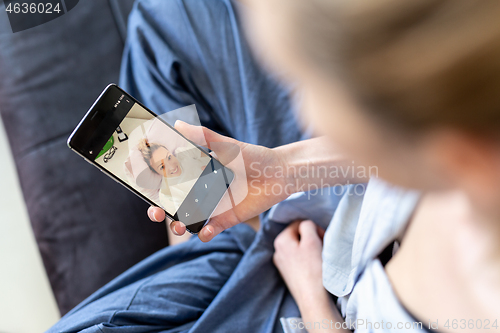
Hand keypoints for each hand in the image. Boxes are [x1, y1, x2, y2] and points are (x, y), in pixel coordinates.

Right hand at [148, 120, 292, 241]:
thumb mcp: (226, 145)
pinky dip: (204, 233)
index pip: (169, 181)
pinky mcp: (227, 218)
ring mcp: (213, 206)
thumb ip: (202, 137)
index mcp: (197, 173)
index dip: (153, 186)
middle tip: (156, 212)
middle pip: (173, 204)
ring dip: (178, 226)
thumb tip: (176, 124)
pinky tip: (203, 232)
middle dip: (160, 211)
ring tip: (178, 226)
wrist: (280, 172)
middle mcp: (201, 191)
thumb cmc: (253, 156)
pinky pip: (211, 229)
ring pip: (188, 219)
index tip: (140, 186)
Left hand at [273, 220, 328, 308]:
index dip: (313, 229)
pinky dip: (306, 260)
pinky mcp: (288, 274)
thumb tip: (306, 226)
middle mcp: (277, 251)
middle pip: (297, 236)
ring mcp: (281, 264)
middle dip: (310, 239)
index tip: (323, 238)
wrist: (313, 298)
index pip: (299, 224)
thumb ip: (307, 225)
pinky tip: (314, 268)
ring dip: (309, 249)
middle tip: (322, 247)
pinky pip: (297, 260)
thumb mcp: (312, 240)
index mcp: (280, 240)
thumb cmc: (313, 268)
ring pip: (298, 248)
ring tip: (318, 258)